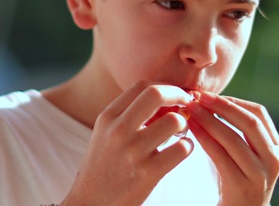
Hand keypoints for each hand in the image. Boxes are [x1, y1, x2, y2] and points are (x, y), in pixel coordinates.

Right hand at [61, 81, 194, 205]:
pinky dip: (188, 147)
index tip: (174, 95)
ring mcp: (132, 152)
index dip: (165, 86)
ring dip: (184, 124)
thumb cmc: (103, 167)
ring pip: (174, 121)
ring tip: (180, 132)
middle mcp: (118, 130)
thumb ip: (128, 114)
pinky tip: (181, 150)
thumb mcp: (105, 133)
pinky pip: (181, 149)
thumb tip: (165, 96)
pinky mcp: (147, 174)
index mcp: (107, 117)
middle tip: (186, 104)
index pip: (142, 85)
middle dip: (178, 95)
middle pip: (156, 94)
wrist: (91, 203)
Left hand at [186, 93, 278, 205]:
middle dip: (221, 106)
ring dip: (209, 120)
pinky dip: (205, 138)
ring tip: (190, 109)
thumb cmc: (232, 179)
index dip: (233, 101)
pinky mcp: (242, 187)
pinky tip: (191, 128)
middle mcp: (273, 160)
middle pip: (249, 122)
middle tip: (198, 96)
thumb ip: (231, 128)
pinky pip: (221, 156)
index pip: (259, 113)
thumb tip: (203, 99)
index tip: (209, 94)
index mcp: (275, 147)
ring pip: (234, 139)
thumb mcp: (239, 152)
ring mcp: (261, 175)